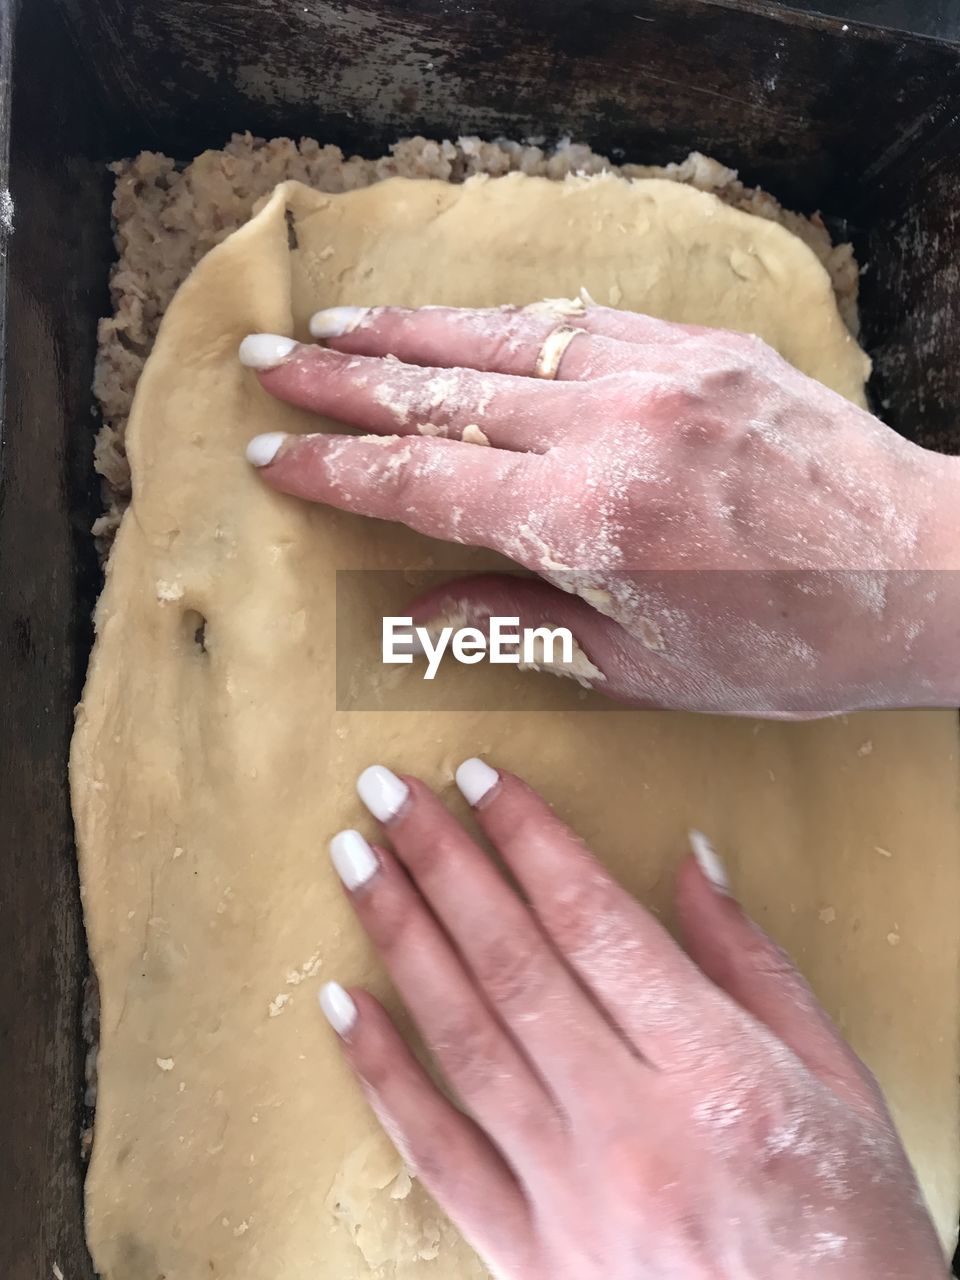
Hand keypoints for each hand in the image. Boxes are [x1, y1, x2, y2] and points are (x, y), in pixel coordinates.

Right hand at [240, 306, 959, 715]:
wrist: (926, 572)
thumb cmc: (792, 644)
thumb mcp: (643, 668)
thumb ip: (519, 625)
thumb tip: (417, 609)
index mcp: (587, 522)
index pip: (423, 482)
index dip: (336, 467)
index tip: (272, 454)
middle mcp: (612, 429)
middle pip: (443, 391)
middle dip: (344, 377)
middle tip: (270, 361)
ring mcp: (660, 374)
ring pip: (505, 338)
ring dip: (412, 329)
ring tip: (341, 323)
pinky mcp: (703, 350)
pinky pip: (584, 319)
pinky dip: (512, 321)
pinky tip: (468, 322)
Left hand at [318, 761, 945, 1279]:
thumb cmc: (852, 1227)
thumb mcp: (839, 1080)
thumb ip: (752, 965)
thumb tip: (690, 862)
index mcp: (716, 1074)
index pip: (594, 921)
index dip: (529, 837)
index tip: (481, 779)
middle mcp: (630, 1130)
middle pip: (511, 962)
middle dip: (440, 861)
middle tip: (386, 790)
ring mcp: (569, 1197)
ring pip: (461, 1038)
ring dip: (398, 937)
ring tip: (354, 861)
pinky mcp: (531, 1256)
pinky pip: (437, 1152)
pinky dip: (381, 1074)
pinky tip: (341, 1006)